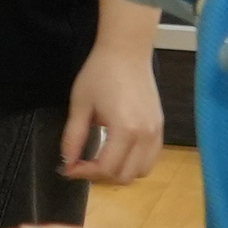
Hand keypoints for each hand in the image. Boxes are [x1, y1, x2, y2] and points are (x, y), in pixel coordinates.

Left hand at [63, 40, 165, 185]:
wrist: (126, 52)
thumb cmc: (99, 73)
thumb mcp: (80, 106)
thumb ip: (73, 137)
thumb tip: (67, 162)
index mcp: (125, 130)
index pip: (106, 168)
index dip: (84, 173)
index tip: (68, 167)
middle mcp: (145, 135)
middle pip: (125, 176)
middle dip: (100, 175)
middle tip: (82, 163)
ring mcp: (156, 132)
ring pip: (141, 171)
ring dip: (120, 171)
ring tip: (100, 158)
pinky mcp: (160, 127)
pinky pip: (151, 158)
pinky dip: (134, 163)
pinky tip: (117, 152)